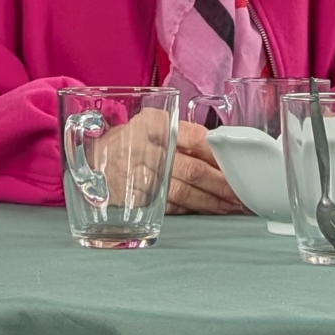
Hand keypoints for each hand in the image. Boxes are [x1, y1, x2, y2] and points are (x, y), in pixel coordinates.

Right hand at [90, 112, 244, 215]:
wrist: (94, 160)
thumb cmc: (135, 142)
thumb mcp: (157, 127)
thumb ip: (187, 137)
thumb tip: (226, 154)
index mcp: (154, 122)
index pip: (196, 138)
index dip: (220, 157)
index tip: (239, 167)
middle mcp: (143, 146)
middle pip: (191, 169)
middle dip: (221, 185)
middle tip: (241, 194)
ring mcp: (135, 175)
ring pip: (182, 192)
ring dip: (210, 202)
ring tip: (230, 206)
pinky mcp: (132, 197)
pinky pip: (167, 206)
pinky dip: (189, 210)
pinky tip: (205, 211)